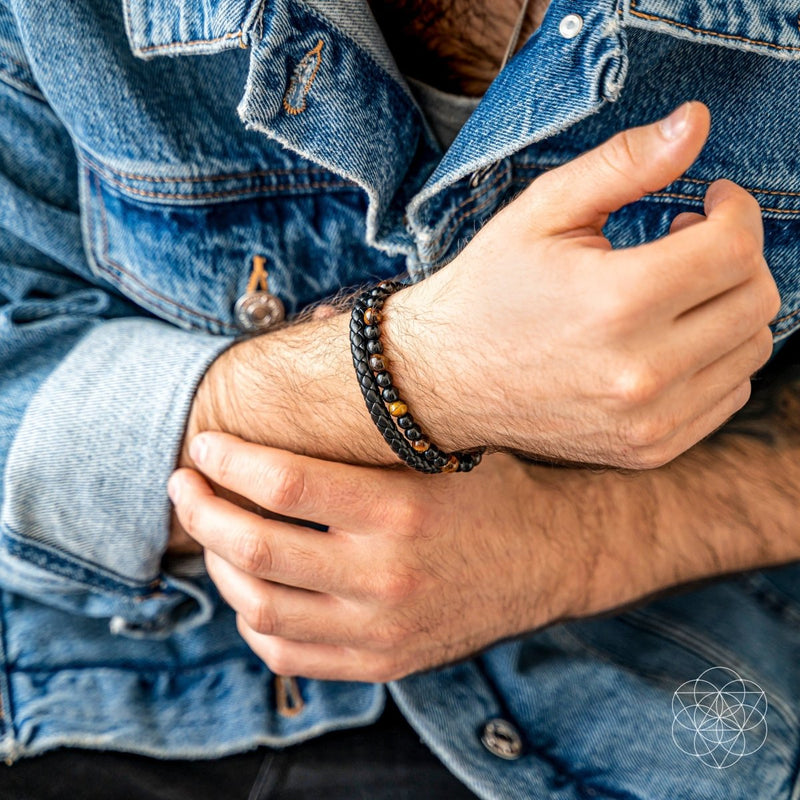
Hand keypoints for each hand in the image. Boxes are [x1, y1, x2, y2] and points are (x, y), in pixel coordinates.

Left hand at [168, 432, 574, 681]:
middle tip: (184, 484)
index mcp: (400, 508)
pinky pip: (289, 653)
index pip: (283, 482)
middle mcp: (386, 574)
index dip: (227, 459)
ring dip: (218, 566)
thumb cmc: (492, 485)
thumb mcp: (443, 443)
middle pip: (255, 548)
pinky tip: (251, 588)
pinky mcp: (384, 661)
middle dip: (201, 511)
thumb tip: (313, 344)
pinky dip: (253, 620)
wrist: (551, 557)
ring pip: (261, 607)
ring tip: (212, 534)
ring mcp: (382, 628)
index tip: (203, 444)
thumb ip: (375, 413)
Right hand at [386, 101, 779, 467]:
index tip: (712, 199)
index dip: (737, 209)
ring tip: (677, 290)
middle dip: (737, 255)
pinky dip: (715, 358)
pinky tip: (669, 338)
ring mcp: (648, 420)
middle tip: (689, 239)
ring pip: (751, 350)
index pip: (735, 247)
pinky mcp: (648, 449)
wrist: (442, 380)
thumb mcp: (541, 212)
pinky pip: (727, 395)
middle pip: (756, 300)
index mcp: (616, 303)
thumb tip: (695, 121)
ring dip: (729, 307)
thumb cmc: (487, 290)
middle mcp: (641, 372)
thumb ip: (623, 163)